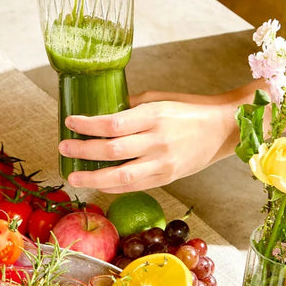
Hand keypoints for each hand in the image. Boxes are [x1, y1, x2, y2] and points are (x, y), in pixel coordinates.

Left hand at [59, 91, 242, 193]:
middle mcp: (158, 141)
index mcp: (155, 116)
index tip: (70, 122)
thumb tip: (102, 113)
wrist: (223, 129)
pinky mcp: (167, 178)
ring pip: (120, 176)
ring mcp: (162, 163)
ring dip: (92, 177)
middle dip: (82, 151)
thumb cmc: (189, 110)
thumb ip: (131, 107)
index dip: (88, 125)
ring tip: (73, 175)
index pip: (113, 123)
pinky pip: (133, 186)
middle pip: (112, 151)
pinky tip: (96, 182)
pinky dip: (111, 186)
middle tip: (63, 149)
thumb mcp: (160, 99)